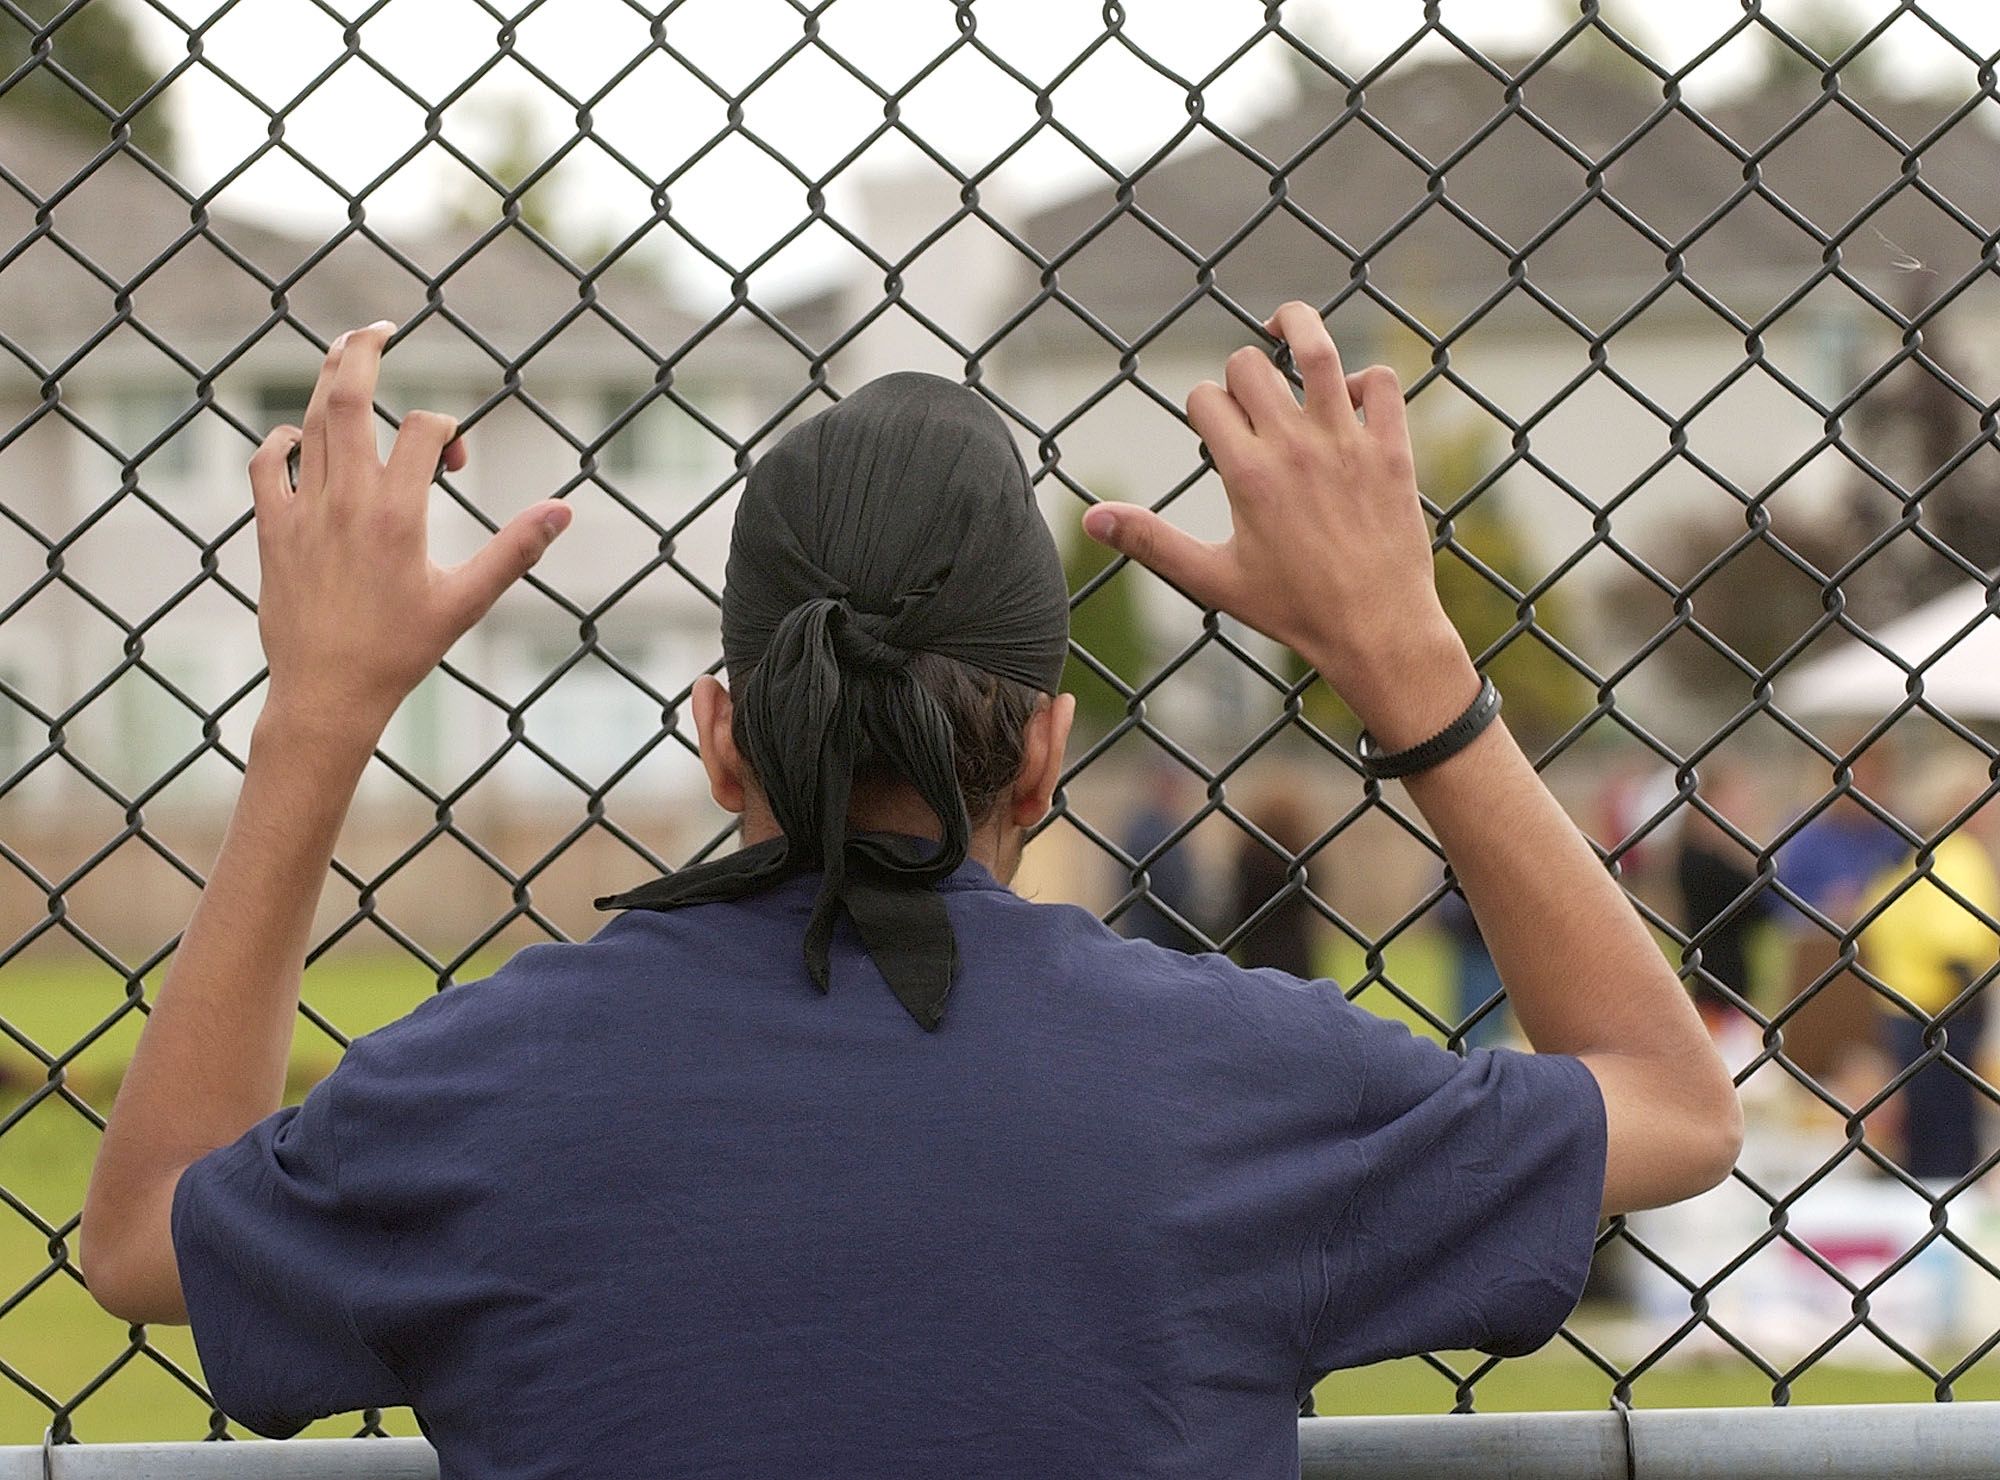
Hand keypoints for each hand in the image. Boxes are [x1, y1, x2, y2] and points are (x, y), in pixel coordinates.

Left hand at [250, 322, 571, 735]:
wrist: (328, 694)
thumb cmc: (402, 651)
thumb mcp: (468, 602)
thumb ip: (515, 550)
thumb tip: (564, 510)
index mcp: (399, 514)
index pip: (425, 431)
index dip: (450, 431)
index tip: (458, 465)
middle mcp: (347, 500)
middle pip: (351, 397)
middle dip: (364, 351)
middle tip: (381, 327)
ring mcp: (303, 510)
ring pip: (310, 421)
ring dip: (328, 381)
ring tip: (345, 354)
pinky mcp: (271, 528)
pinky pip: (267, 462)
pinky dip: (283, 439)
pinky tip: (301, 439)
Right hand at [1080, 300, 1476, 747]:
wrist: (1377, 630)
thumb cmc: (1293, 609)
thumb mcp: (1212, 579)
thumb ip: (1150, 540)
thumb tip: (1090, 519)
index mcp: (1247, 473)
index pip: (1205, 398)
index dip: (1202, 408)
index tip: (1215, 434)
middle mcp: (1294, 446)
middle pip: (1248, 365)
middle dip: (1238, 376)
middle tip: (1249, 406)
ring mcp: (1347, 442)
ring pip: (1317, 349)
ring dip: (1296, 327)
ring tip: (1284, 328)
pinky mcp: (1391, 448)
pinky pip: (1381, 382)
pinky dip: (1363, 379)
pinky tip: (1349, 399)